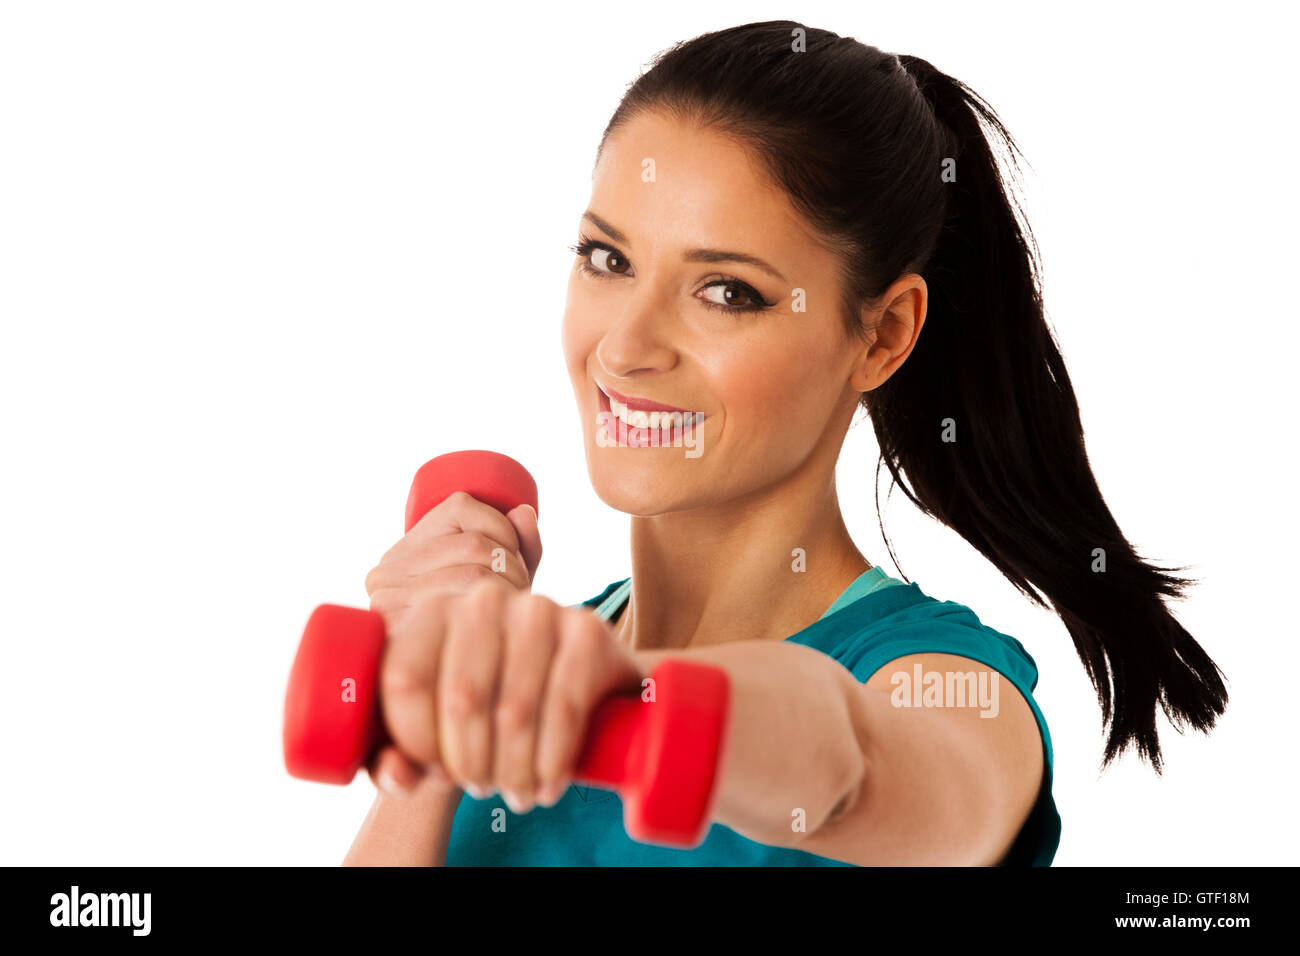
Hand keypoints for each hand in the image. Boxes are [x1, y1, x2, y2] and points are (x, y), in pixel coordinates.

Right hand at [364, 491, 541, 633]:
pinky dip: (494, 613)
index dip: (504, 529)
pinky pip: (461, 607)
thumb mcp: (499, 584)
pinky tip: (496, 627)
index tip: (515, 559)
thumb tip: (525, 513)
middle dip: (514, 566)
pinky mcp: (397, 635)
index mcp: (406, 548)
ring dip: (510, 591)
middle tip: (523, 595)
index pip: (462, 506)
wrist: (440, 700)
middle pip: (473, 543)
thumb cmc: (478, 634)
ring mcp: (386, 603)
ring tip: (513, 613)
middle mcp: (385, 572)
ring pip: (473, 573)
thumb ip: (517, 546)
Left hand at [369, 578, 644, 813]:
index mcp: (434, 610)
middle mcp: (484, 600)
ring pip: (515, 710)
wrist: (577, 684)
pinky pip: (564, 707)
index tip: (436, 774)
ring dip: (514, 771)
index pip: (405, 678)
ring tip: (516, 793)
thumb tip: (396, 774)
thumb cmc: (489, 709)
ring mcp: (539, 609)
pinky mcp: (587, 630)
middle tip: (482, 789)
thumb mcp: (434, 732)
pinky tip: (549, 783)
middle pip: (462, 698)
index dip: (417, 742)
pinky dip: (553, 760)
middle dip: (470, 764)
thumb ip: (396, 758)